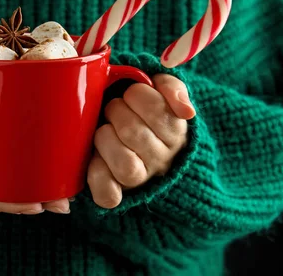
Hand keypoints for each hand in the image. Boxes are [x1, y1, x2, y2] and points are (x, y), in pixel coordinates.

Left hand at [88, 74, 195, 208]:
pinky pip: (108, 194)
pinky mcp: (118, 195)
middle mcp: (161, 159)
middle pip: (132, 133)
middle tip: (113, 110)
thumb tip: (187, 112)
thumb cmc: (144, 113)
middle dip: (115, 111)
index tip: (130, 95)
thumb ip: (172, 89)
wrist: (139, 144)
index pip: (157, 109)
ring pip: (125, 165)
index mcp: (175, 132)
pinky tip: (95, 159)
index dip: (135, 94)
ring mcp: (140, 179)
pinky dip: (97, 176)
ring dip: (104, 139)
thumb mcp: (161, 93)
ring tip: (104, 131)